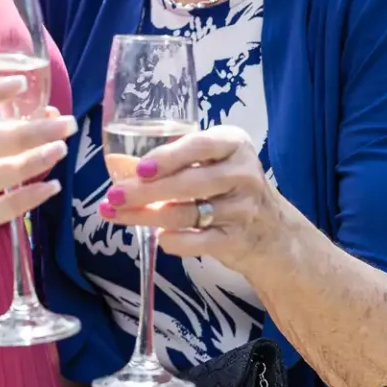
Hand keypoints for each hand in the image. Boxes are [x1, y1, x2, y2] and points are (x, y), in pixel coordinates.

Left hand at [97, 125, 304, 273]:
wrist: (272, 231)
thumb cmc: (228, 187)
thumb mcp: (205, 164)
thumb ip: (165, 162)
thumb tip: (115, 163)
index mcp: (234, 144)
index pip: (200, 146)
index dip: (167, 157)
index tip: (138, 169)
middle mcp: (243, 173)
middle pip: (189, 183)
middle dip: (146, 191)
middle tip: (114, 196)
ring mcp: (243, 209)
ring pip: (188, 213)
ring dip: (147, 216)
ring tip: (118, 215)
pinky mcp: (238, 240)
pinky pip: (198, 242)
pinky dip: (174, 241)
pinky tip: (158, 238)